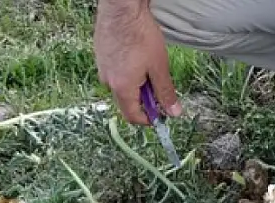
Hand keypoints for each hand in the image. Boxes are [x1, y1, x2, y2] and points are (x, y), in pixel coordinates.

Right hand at [94, 0, 180, 124]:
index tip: (161, 113)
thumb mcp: (159, 67)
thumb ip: (165, 92)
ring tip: (148, 66)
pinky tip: (137, 57)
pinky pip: (114, 73)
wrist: (122, 9)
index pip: (133, 116)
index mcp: (122, 88)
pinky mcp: (100, 56)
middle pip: (127, 102)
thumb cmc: (140, 35)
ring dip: (136, 85)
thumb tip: (174, 113)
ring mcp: (102, 68)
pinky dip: (127, 72)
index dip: (149, 119)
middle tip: (158, 85)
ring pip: (121, 86)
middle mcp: (108, 81)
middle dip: (144, 100)